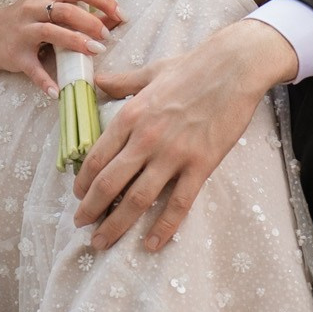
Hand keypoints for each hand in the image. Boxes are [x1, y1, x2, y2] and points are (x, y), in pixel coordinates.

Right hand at [0, 0, 123, 94]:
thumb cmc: (27, 20)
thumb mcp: (50, 9)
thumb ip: (79, 11)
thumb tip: (115, 19)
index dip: (103, 1)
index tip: (121, 15)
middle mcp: (33, 7)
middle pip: (66, 10)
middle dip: (91, 23)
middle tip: (106, 37)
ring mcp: (23, 30)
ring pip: (51, 32)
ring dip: (76, 42)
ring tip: (95, 52)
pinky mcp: (16, 54)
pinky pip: (33, 69)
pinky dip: (46, 80)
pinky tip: (58, 91)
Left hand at [72, 19, 295, 251]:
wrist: (234, 66)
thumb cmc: (192, 67)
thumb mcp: (149, 72)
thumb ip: (121, 83)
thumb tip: (95, 82)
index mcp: (130, 115)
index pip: (97, 157)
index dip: (82, 182)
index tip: (77, 196)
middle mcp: (145, 138)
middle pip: (108, 184)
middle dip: (91, 210)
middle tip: (82, 226)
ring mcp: (173, 154)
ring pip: (137, 199)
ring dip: (116, 224)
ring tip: (102, 242)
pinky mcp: (200, 165)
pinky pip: (178, 203)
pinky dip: (163, 227)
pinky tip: (151, 244)